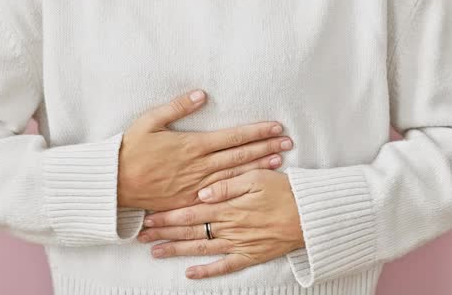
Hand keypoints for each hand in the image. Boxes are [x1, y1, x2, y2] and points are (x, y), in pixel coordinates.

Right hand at [117, 89, 292, 212]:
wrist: (114, 183)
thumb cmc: (130, 150)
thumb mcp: (150, 120)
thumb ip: (177, 106)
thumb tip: (202, 94)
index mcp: (192, 145)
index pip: (232, 137)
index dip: (256, 131)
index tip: (276, 127)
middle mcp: (198, 166)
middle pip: (240, 156)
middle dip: (266, 147)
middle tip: (288, 142)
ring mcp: (196, 186)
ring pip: (235, 176)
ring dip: (259, 167)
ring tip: (280, 161)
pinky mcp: (189, 201)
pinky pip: (221, 195)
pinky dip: (239, 189)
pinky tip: (253, 187)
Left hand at [135, 169, 305, 279]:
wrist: (310, 215)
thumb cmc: (285, 191)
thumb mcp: (256, 177)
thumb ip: (227, 184)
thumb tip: (201, 192)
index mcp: (228, 206)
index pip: (189, 212)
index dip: (167, 215)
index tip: (147, 216)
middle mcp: (229, 227)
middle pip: (189, 231)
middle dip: (163, 233)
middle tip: (141, 234)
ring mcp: (238, 244)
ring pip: (200, 249)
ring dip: (176, 250)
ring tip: (154, 251)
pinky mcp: (250, 255)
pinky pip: (224, 266)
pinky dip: (206, 271)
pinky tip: (190, 274)